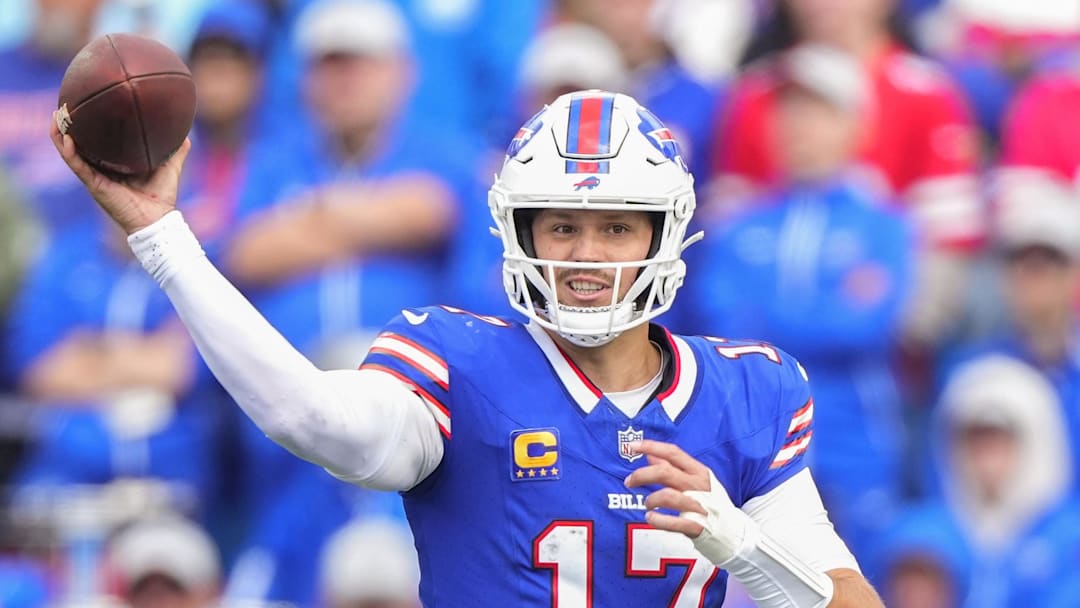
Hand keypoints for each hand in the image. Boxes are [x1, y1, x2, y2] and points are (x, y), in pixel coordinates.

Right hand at [50, 111, 191, 233]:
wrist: (157, 220)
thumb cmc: (161, 197)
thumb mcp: (170, 166)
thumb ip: (176, 150)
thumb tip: (186, 132)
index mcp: (115, 163)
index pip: (98, 141)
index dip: (90, 125)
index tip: (87, 104)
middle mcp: (101, 168)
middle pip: (78, 143)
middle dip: (69, 125)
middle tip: (65, 104)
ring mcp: (95, 176)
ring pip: (70, 152)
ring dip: (60, 134)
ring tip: (57, 116)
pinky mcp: (94, 184)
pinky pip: (76, 165)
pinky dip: (68, 151)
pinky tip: (67, 137)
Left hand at [624, 439, 756, 565]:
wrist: (735, 533)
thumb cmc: (711, 504)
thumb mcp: (696, 481)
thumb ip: (673, 468)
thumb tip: (651, 455)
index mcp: (699, 472)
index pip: (673, 452)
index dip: (651, 446)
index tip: (632, 446)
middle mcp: (699, 486)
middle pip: (665, 472)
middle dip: (642, 475)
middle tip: (629, 481)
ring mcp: (699, 506)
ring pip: (667, 496)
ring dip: (651, 500)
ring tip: (648, 505)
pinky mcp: (697, 526)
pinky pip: (673, 522)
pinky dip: (658, 520)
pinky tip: (650, 518)